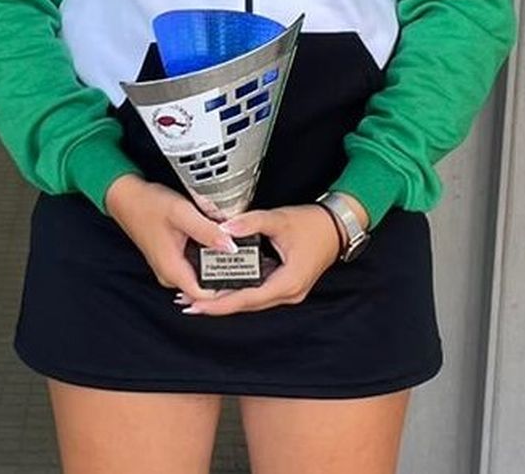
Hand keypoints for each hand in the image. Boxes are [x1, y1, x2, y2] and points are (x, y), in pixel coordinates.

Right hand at [104, 174, 236, 301]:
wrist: (126, 197)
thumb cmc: (148, 204)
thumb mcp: (181, 213)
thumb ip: (207, 231)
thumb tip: (231, 246)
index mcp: (172, 270)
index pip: (206, 295)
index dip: (228, 289)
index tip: (247, 277)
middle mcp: (170, 274)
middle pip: (206, 287)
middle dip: (228, 276)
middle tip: (250, 262)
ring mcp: (171, 267)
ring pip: (201, 275)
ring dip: (219, 265)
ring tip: (240, 252)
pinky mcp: (172, 258)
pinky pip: (195, 265)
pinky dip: (209, 257)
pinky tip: (220, 244)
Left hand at [177, 205, 342, 316]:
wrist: (337, 225)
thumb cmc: (313, 224)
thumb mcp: (280, 219)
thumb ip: (251, 222)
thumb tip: (225, 229)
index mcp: (288, 282)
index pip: (247, 299)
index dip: (220, 303)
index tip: (197, 305)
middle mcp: (288, 293)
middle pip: (246, 304)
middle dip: (217, 304)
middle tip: (188, 303)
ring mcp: (287, 291)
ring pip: (250, 300)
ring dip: (225, 299)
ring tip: (197, 296)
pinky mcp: (284, 284)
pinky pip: (257, 292)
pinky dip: (238, 290)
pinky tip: (220, 285)